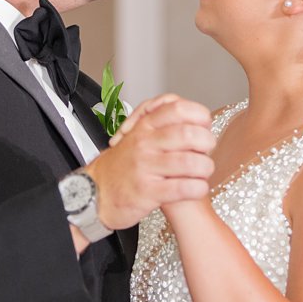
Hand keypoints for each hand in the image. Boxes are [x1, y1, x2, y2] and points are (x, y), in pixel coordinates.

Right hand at [86, 94, 214, 230]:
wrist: (94, 193)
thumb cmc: (122, 165)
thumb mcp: (136, 136)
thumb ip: (160, 123)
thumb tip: (192, 115)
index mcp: (144, 127)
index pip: (177, 109)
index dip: (199, 115)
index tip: (204, 125)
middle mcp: (144, 144)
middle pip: (188, 134)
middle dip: (207, 143)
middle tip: (207, 150)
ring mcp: (145, 168)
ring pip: (189, 162)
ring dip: (205, 168)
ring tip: (204, 172)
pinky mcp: (147, 192)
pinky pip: (182, 188)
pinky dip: (198, 188)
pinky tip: (198, 187)